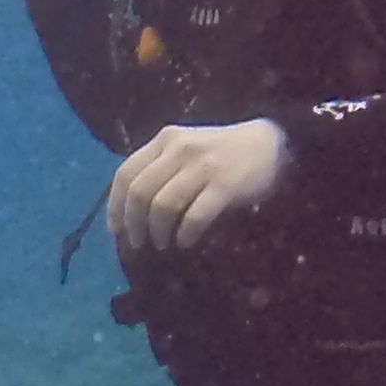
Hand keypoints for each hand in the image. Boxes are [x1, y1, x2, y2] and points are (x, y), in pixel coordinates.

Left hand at [108, 119, 288, 253]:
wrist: (270, 144)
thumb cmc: (222, 153)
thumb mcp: (185, 149)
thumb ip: (160, 169)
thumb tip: (131, 211)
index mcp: (164, 140)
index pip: (125, 174)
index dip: (115, 207)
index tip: (116, 231)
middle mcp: (179, 149)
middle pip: (140, 192)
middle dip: (133, 224)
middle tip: (138, 243)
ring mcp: (203, 166)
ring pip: (162, 205)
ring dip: (156, 232)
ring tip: (161, 245)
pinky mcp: (225, 185)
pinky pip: (194, 216)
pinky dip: (184, 234)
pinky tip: (184, 243)